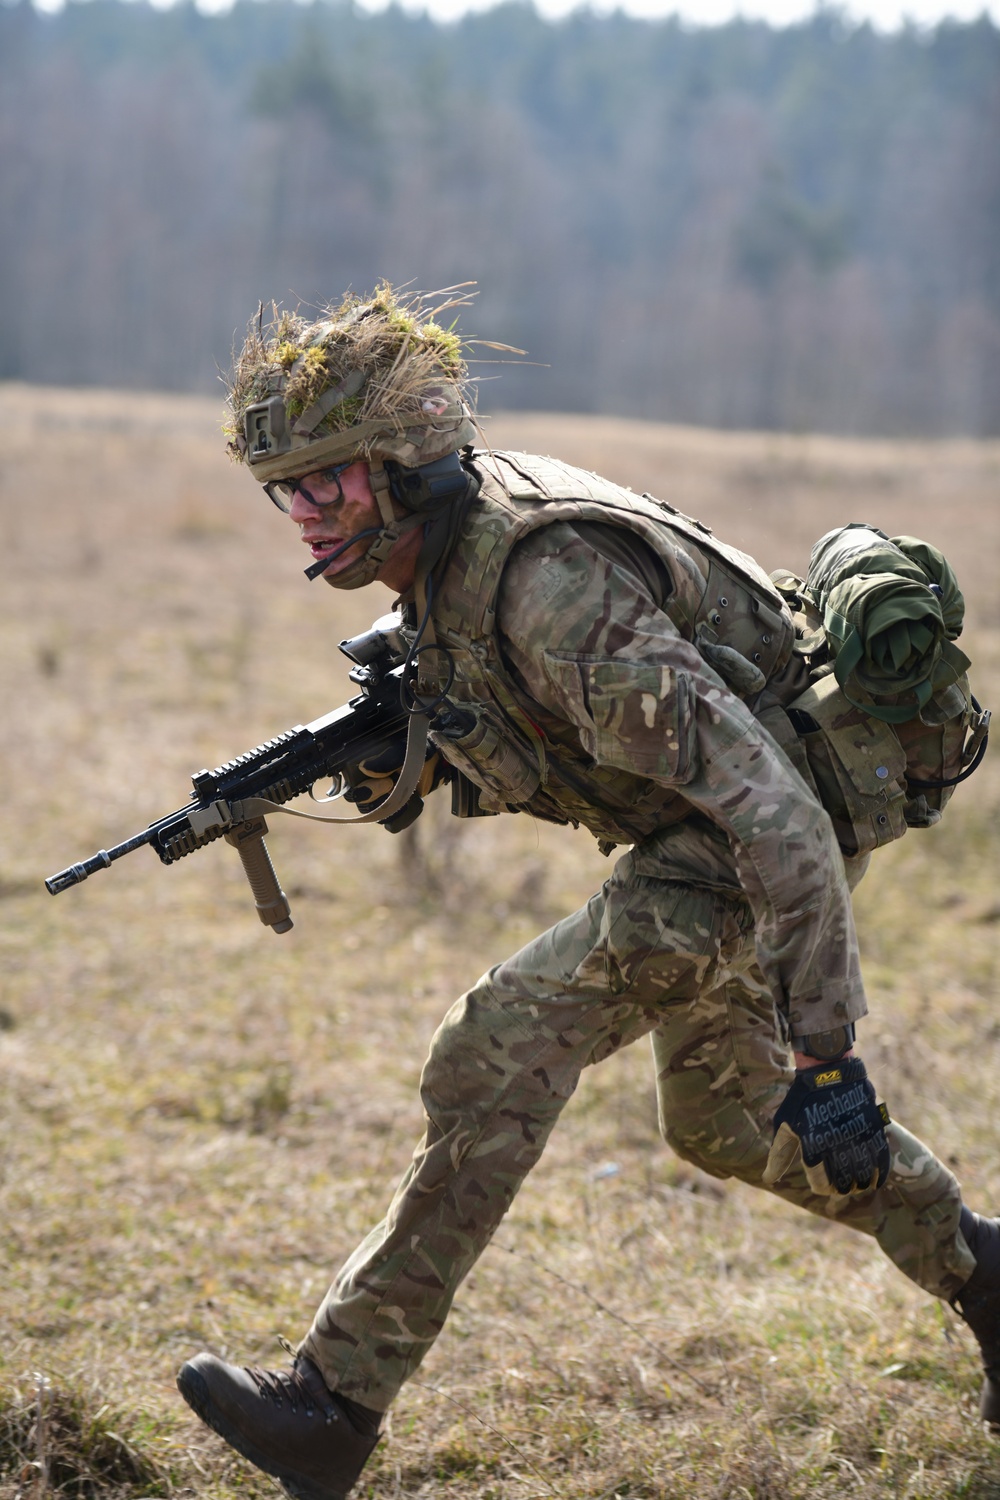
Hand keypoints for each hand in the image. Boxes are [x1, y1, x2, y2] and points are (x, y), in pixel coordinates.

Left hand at [763, 1057, 890, 1196]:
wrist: (828, 1068)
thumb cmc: (802, 1098)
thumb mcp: (784, 1123)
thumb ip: (778, 1154)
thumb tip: (768, 1179)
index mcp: (812, 1143)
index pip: (820, 1182)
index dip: (820, 1187)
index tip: (820, 1185)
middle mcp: (836, 1142)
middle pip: (843, 1183)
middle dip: (840, 1189)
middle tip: (839, 1188)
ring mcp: (857, 1135)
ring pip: (864, 1174)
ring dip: (859, 1184)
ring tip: (855, 1184)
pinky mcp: (873, 1127)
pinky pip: (881, 1159)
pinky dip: (880, 1174)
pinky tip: (874, 1180)